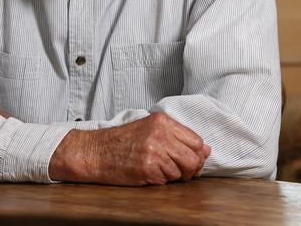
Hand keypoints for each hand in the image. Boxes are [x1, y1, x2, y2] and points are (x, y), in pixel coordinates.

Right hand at [49, 112, 210, 185]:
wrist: (94, 151)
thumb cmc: (120, 142)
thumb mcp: (148, 129)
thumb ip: (176, 136)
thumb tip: (205, 150)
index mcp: (161, 121)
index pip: (196, 141)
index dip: (197, 155)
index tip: (190, 160)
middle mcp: (160, 134)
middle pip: (194, 158)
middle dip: (190, 169)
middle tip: (179, 172)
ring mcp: (154, 151)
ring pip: (182, 171)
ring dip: (173, 176)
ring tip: (157, 170)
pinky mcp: (147, 168)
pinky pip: (167, 180)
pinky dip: (161, 180)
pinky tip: (148, 173)